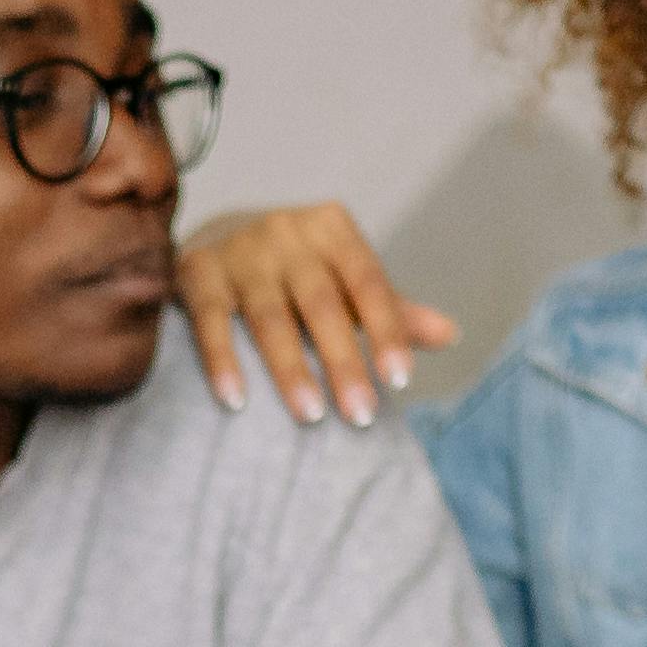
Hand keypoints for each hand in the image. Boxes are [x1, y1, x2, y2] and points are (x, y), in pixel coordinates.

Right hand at [171, 204, 454, 426]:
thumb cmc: (296, 272)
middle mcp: (286, 230)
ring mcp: (239, 248)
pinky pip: (210, 320)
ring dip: (290, 369)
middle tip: (362, 416)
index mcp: (332, 229)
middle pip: (321, 303)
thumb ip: (390, 309)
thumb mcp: (343, 281)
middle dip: (343, 361)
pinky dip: (223, 360)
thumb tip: (450, 335)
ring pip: (269, 316)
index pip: (368, 282)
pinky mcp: (196, 270)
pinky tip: (236, 402)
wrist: (216, 236)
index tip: (401, 380)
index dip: (386, 330)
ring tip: (311, 416)